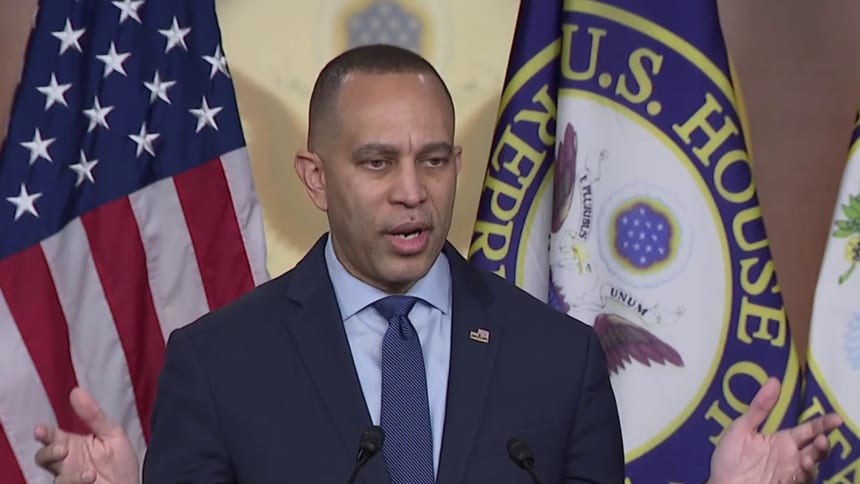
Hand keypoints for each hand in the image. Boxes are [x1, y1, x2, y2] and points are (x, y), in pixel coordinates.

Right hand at [34, 387, 139, 483]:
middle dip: (48, 452)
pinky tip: (90, 478)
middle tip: (62, 449)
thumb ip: (94, 415)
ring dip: (67, 475)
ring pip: (54, 477)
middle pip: (43, 456)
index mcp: (73, 443)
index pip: (52, 436)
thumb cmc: (121, 462)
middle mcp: (66, 462)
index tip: (40, 430)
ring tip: (89, 473)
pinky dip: (75, 482)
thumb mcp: (112, 434)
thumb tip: (76, 391)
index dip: (44, 433)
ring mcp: (69, 477)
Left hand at [708, 377, 842, 483]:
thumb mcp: (741, 429)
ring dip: (817, 455)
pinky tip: (803, 464)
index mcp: (781, 441)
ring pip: (813, 463)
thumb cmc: (729, 458)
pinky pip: (803, 478)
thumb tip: (774, 380)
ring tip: (815, 446)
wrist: (721, 483)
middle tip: (825, 433)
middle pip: (815, 448)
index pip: (807, 430)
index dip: (822, 424)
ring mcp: (790, 471)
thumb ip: (759, 408)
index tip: (835, 417)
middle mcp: (790, 456)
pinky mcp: (788, 483)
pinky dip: (806, 472)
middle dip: (823, 441)